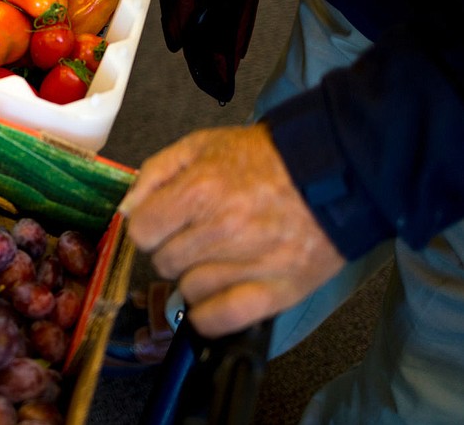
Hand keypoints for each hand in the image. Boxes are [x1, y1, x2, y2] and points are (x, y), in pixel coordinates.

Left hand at [119, 124, 346, 337]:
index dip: (149, 227)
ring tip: (216, 258)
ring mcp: (251, 263)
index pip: (141, 231)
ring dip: (194, 278)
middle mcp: (222, 229)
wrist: (336, 169)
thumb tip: (127, 209)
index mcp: (200, 190)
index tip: (163, 223)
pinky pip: (222, 318)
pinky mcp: (279, 289)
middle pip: (163, 261)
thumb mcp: (202, 145)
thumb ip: (155, 174)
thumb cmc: (267, 157)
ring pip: (189, 290)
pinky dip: (208, 315)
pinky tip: (212, 299)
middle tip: (196, 235)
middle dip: (173, 248)